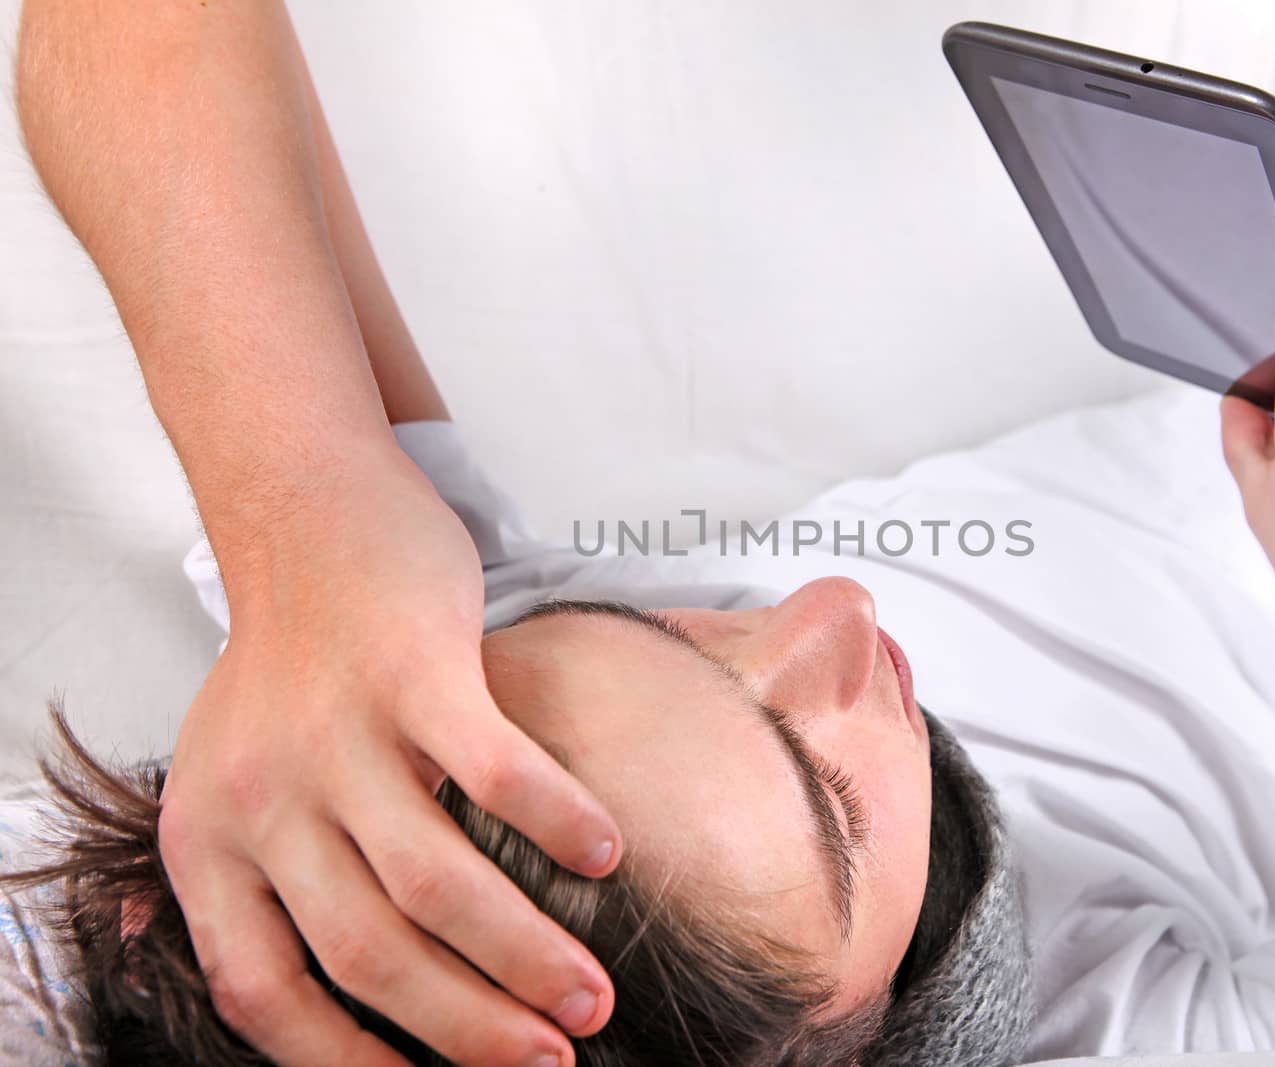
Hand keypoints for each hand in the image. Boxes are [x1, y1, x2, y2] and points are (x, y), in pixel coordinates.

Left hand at [158, 441, 620, 1066]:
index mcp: (206, 837)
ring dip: (527, 953)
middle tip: (550, 1057)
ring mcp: (340, 731)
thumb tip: (312, 995)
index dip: (346, 1060)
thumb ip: (259, 869)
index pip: (262, 989)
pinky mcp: (414, 669)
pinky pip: (499, 772)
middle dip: (472, 1026)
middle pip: (370, 952)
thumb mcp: (231, 771)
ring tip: (592, 995)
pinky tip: (605, 853)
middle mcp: (262, 795)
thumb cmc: (290, 656)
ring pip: (439, 880)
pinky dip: (559, 822)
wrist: (303, 511)